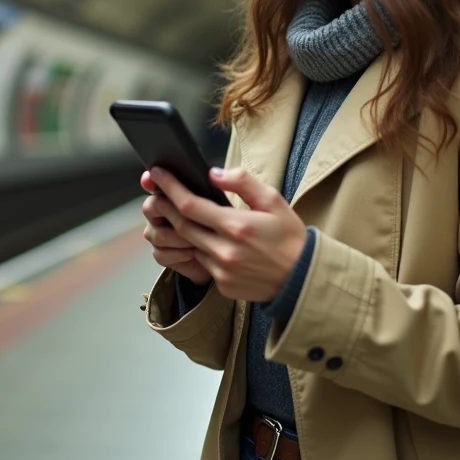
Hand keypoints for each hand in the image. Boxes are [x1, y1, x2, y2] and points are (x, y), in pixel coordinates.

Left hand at [150, 166, 307, 302]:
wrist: (302, 278)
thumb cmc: (289, 237)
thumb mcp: (273, 201)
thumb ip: (242, 183)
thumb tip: (213, 173)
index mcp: (236, 226)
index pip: (190, 205)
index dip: (169, 188)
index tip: (157, 174)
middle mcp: (225, 251)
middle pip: (181, 226)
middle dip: (166, 207)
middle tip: (157, 193)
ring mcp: (222, 272)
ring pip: (190, 246)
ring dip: (183, 231)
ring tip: (183, 217)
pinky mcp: (223, 286)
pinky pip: (203, 264)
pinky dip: (202, 251)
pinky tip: (212, 243)